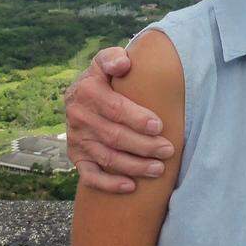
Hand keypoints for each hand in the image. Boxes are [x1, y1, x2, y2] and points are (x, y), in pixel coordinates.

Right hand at [64, 45, 174, 192]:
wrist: (82, 96)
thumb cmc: (105, 78)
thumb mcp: (105, 61)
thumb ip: (112, 58)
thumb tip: (124, 64)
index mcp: (86, 91)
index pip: (114, 108)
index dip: (137, 119)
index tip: (159, 126)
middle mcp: (78, 116)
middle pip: (114, 137)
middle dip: (143, 146)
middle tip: (168, 150)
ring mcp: (76, 139)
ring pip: (107, 158)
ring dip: (134, 166)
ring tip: (158, 169)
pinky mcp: (76, 157)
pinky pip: (90, 176)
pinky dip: (109, 184)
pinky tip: (130, 186)